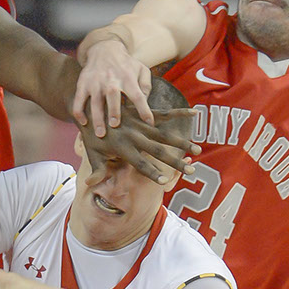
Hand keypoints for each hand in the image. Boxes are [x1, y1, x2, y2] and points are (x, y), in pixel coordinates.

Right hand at [73, 40, 153, 134]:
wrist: (104, 49)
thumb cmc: (126, 65)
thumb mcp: (141, 69)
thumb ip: (146, 85)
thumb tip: (146, 102)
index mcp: (128, 78)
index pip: (138, 95)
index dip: (144, 109)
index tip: (149, 123)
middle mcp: (111, 80)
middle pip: (112, 96)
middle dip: (113, 110)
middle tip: (114, 125)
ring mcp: (95, 82)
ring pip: (95, 101)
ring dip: (97, 117)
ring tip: (99, 133)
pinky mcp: (83, 84)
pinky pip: (79, 99)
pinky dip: (79, 111)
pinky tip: (83, 122)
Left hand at [78, 103, 198, 184]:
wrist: (91, 104)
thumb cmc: (91, 133)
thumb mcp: (91, 153)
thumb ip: (96, 169)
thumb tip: (91, 184)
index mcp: (122, 149)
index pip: (140, 164)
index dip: (152, 173)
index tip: (164, 181)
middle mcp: (134, 136)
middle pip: (158, 151)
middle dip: (175, 162)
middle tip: (191, 170)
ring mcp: (140, 124)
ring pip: (165, 135)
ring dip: (182, 143)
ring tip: (197, 150)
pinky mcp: (143, 112)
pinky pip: (163, 113)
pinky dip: (179, 112)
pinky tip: (195, 113)